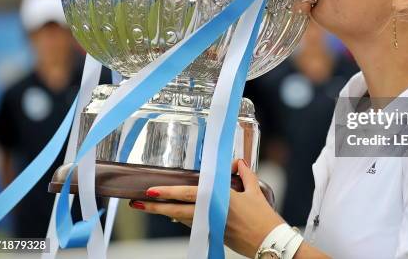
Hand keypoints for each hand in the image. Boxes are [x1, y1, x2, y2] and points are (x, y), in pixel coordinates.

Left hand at [129, 159, 284, 256]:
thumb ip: (244, 173)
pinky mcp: (213, 235)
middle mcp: (211, 214)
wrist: (270, 244)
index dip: (169, 192)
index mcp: (220, 200)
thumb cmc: (264, 218)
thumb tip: (236, 163)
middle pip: (177, 211)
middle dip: (155, 208)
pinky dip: (183, 218)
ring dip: (167, 212)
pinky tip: (174, 214)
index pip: (189, 195)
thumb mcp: (255, 190)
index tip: (152, 191)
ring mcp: (210, 227)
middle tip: (137, 203)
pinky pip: (194, 224)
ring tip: (150, 206)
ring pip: (183, 218)